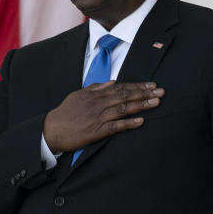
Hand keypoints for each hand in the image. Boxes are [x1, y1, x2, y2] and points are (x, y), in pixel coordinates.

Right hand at [43, 81, 164, 152]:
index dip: (137, 86)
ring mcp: (98, 117)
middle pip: (124, 96)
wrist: (52, 129)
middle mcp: (97, 104)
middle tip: (160, 91)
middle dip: (144, 93)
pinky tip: (141, 121)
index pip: (120, 88)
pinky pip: (116, 126)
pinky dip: (129, 123)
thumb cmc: (65, 113)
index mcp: (94, 94)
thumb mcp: (78, 95)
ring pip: (123, 109)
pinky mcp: (97, 131)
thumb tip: (112, 82)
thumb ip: (96, 88)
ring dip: (140, 105)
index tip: (151, 85)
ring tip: (156, 102)